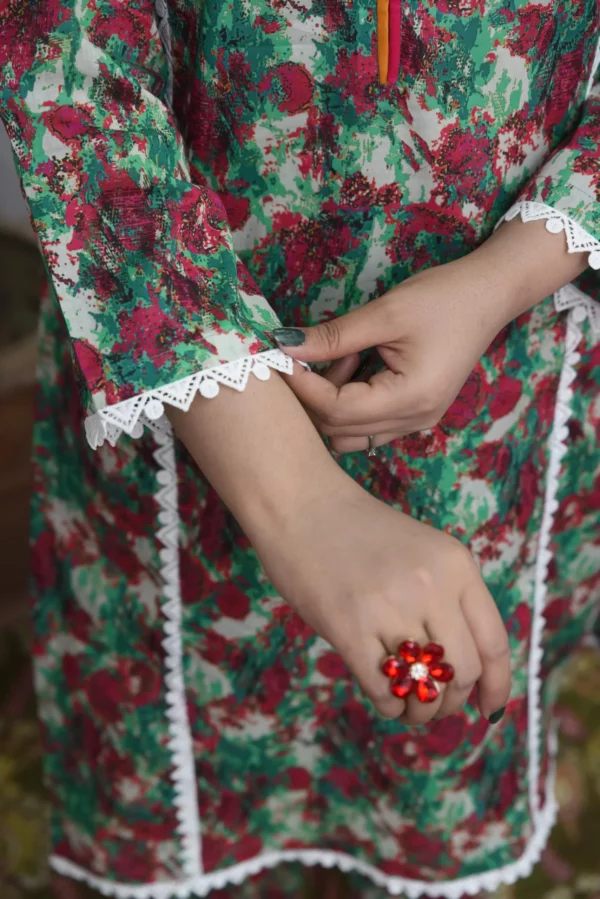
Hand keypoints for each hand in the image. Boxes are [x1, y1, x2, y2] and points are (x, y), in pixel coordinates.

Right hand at [169, 370, 508, 724]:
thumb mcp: (423, 553)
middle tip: (434, 704)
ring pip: (427, 688)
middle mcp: (432, 587)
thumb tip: (466, 669)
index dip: (497, 686)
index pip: (494, 642)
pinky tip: (383, 699)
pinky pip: (385, 692)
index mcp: (457, 566)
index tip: (489, 709)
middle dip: (453, 700)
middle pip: (464, 672)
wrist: (302, 505)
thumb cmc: (359, 532)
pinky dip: (390, 708)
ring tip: (409, 705)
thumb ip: (448, 598)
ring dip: (421, 710)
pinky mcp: (349, 628)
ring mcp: (390, 608)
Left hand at [274, 218, 588, 451]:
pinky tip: (354, 363)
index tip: (276, 359)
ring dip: (330, 400)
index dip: (301, 387)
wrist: (490, 294)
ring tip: (341, 353)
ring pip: (350, 431)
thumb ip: (333, 336)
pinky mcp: (413, 413)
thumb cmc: (444, 298)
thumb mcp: (385, 313)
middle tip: (305, 352)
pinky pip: (366, 423)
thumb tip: (283, 346)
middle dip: (313, 395)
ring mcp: (415, 422)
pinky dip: (348, 400)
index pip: (336, 410)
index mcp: (410, 400)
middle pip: (338, 429)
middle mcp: (413, 421)